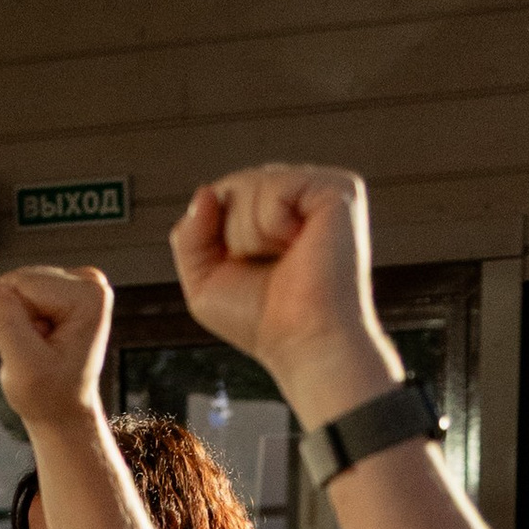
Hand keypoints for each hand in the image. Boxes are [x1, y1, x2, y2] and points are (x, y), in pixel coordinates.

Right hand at [0, 267, 113, 436]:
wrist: (63, 410)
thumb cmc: (48, 396)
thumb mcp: (23, 366)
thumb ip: (5, 323)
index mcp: (88, 296)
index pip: (20, 286)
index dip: (12, 320)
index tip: (35, 350)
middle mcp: (89, 281)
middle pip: (19, 281)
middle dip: (15, 317)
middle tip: (35, 351)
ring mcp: (78, 283)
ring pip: (16, 286)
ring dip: (18, 320)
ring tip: (39, 348)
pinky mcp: (64, 288)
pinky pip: (20, 291)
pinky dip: (22, 318)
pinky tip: (40, 339)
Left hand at [168, 166, 398, 427]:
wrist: (303, 343)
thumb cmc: (261, 321)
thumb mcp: (203, 281)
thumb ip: (189, 235)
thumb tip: (206, 191)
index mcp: (274, 213)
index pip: (220, 196)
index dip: (219, 238)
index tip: (247, 272)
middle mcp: (298, 196)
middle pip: (231, 188)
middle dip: (234, 237)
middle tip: (270, 269)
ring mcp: (320, 189)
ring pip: (249, 185)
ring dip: (253, 235)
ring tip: (287, 258)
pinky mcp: (339, 190)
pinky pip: (276, 185)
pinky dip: (273, 223)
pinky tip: (298, 244)